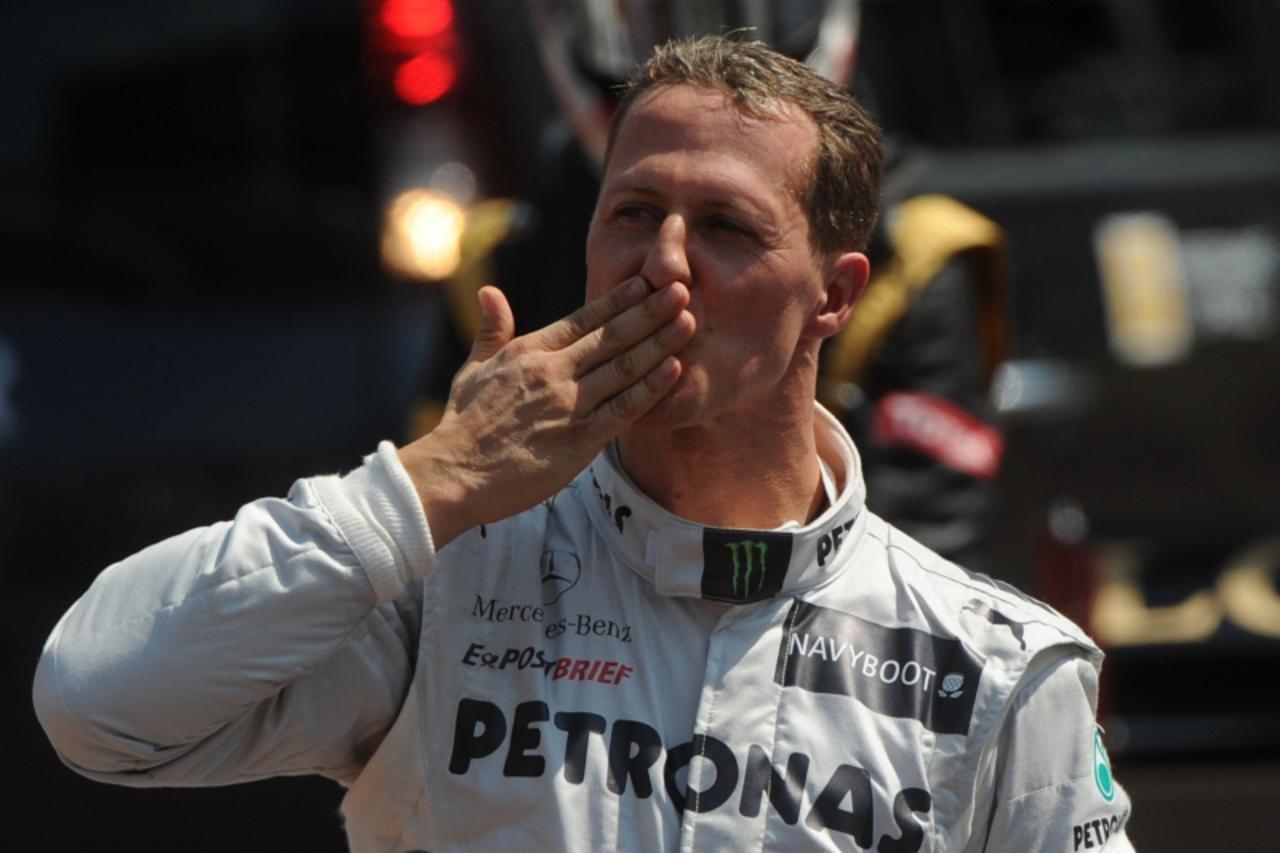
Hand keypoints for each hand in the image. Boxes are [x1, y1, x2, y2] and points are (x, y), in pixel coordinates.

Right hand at [399, 277, 694, 547]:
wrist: (454, 474)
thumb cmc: (463, 425)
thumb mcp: (472, 369)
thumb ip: (491, 330)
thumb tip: (489, 291)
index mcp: (529, 351)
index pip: (584, 318)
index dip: (619, 299)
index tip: (647, 281)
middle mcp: (552, 371)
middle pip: (612, 336)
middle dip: (650, 311)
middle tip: (682, 289)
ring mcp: (567, 405)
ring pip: (624, 367)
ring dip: (659, 343)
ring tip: (688, 322)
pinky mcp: (578, 440)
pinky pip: (623, 409)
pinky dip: (650, 389)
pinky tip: (673, 371)